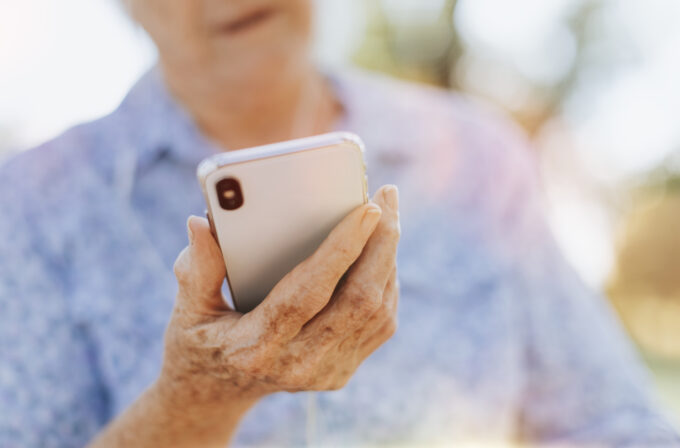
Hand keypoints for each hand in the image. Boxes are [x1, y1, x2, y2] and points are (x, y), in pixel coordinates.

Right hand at [158, 184, 400, 413]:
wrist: (216, 394)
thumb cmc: (199, 343)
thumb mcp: (188, 310)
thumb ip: (196, 268)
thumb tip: (200, 223)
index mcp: (255, 347)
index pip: (307, 293)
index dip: (340, 249)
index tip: (367, 209)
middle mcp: (298, 364)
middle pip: (359, 301)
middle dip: (381, 244)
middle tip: (387, 196)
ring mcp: (326, 371)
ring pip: (377, 310)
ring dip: (389, 258)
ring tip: (388, 215)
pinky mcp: (342, 370)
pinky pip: (380, 322)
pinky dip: (387, 281)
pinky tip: (383, 250)